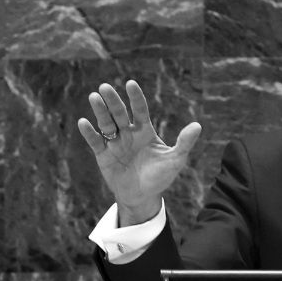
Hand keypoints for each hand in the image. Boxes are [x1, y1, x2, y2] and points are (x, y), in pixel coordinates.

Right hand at [77, 80, 200, 225]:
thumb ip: (184, 143)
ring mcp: (115, 143)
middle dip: (113, 101)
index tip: (131, 84)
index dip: (135, 98)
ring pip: (106, 124)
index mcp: (145, 131)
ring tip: (94, 97)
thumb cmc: (161, 177)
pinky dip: (89, 133)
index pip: (140, 110)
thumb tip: (198, 125)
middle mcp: (128, 133)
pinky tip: (84, 123)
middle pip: (120, 114)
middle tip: (105, 87)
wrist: (143, 197)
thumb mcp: (175, 160)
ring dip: (100, 111)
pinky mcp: (103, 155)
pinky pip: (96, 142)